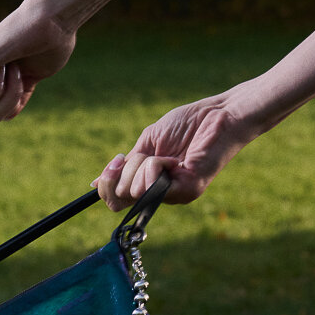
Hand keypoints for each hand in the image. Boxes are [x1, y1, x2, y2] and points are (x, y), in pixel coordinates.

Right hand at [95, 92, 260, 209]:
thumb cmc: (189, 123)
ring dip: (144, 165)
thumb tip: (94, 184)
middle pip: (119, 197)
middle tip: (150, 154)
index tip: (118, 161)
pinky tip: (176, 159)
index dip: (108, 183)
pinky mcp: (186, 191)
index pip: (115, 200)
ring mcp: (174, 196)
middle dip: (127, 170)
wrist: (220, 114)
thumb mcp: (148, 142)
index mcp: (151, 184)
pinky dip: (157, 166)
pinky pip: (152, 185)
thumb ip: (126, 164)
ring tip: (170, 155)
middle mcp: (161, 195)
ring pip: (134, 191)